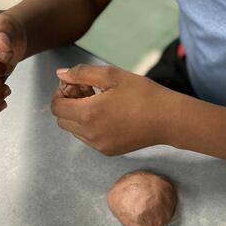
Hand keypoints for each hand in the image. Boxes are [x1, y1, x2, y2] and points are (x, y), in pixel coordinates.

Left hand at [51, 64, 175, 154]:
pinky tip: (107, 115)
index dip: (60, 93)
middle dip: (68, 105)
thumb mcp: (111, 75)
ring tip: (99, 103)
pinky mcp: (108, 151)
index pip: (57, 107)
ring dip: (78, 117)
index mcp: (89, 114)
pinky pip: (88, 139)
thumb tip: (60, 74)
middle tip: (87, 92)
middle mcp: (90, 134)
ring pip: (74, 131)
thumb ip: (81, 73)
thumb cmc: (142, 94)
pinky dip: (89, 127)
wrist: (168, 119)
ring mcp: (99, 146)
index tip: (75, 85)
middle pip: (62, 121)